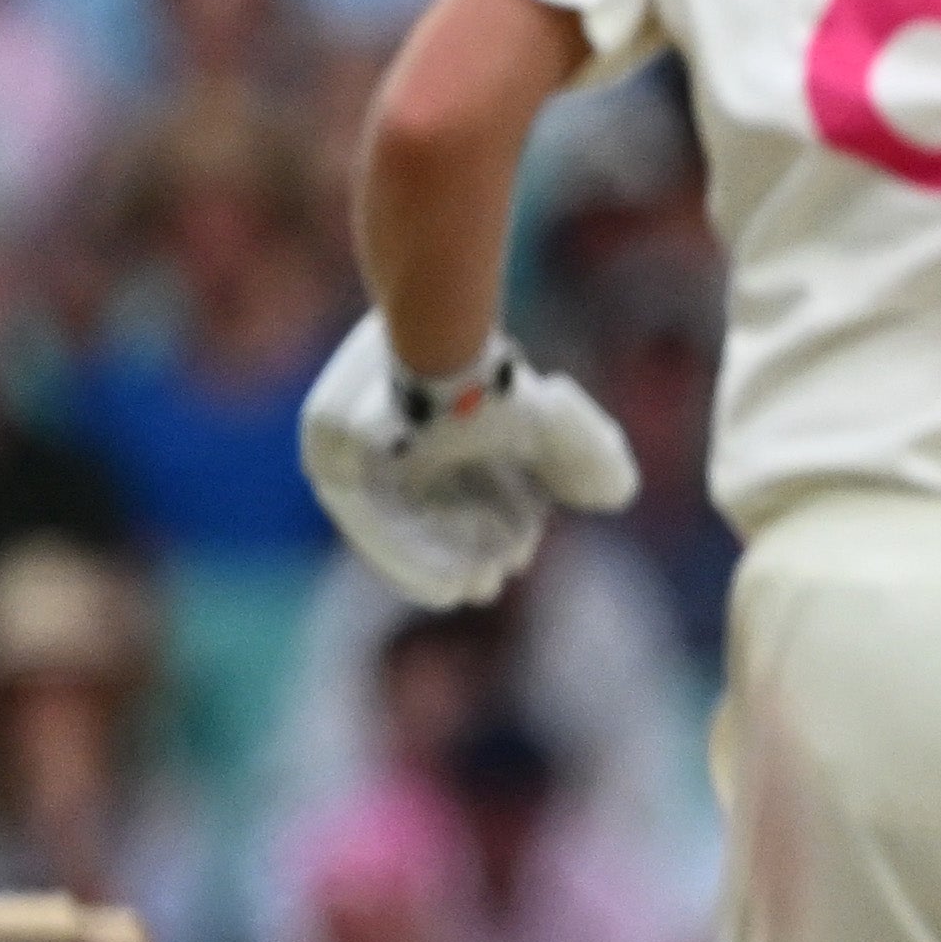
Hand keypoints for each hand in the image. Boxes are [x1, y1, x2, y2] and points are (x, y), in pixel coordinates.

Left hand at [297, 316, 638, 608]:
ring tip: (471, 590)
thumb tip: (612, 494)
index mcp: (442, 413)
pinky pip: (368, 525)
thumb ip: (588, 460)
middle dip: (466, 548)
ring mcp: (354, 449)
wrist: (440, 351)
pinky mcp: (329, 462)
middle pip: (433, 504)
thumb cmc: (500, 386)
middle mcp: (394, 432)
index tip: (516, 557)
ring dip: (439, 559)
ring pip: (401, 520)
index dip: (495, 524)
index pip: (467, 478)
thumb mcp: (562, 429)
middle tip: (489, 584)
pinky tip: (444, 586)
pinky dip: (406, 560)